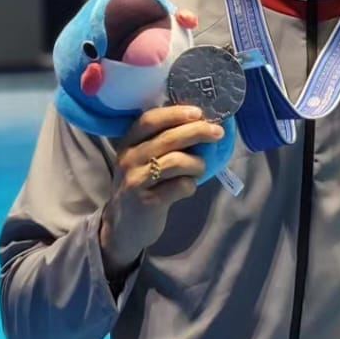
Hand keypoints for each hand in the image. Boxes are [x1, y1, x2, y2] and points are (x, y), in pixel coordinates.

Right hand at [99, 95, 223, 279]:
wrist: (122, 226)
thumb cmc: (141, 185)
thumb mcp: (142, 160)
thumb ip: (162, 143)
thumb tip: (201, 124)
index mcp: (128, 143)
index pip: (149, 120)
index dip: (175, 113)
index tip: (198, 111)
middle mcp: (129, 159)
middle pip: (168, 138)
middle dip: (197, 132)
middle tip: (217, 132)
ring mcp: (136, 181)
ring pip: (176, 161)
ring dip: (197, 163)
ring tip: (200, 168)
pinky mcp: (148, 202)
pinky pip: (180, 186)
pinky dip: (191, 185)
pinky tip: (188, 187)